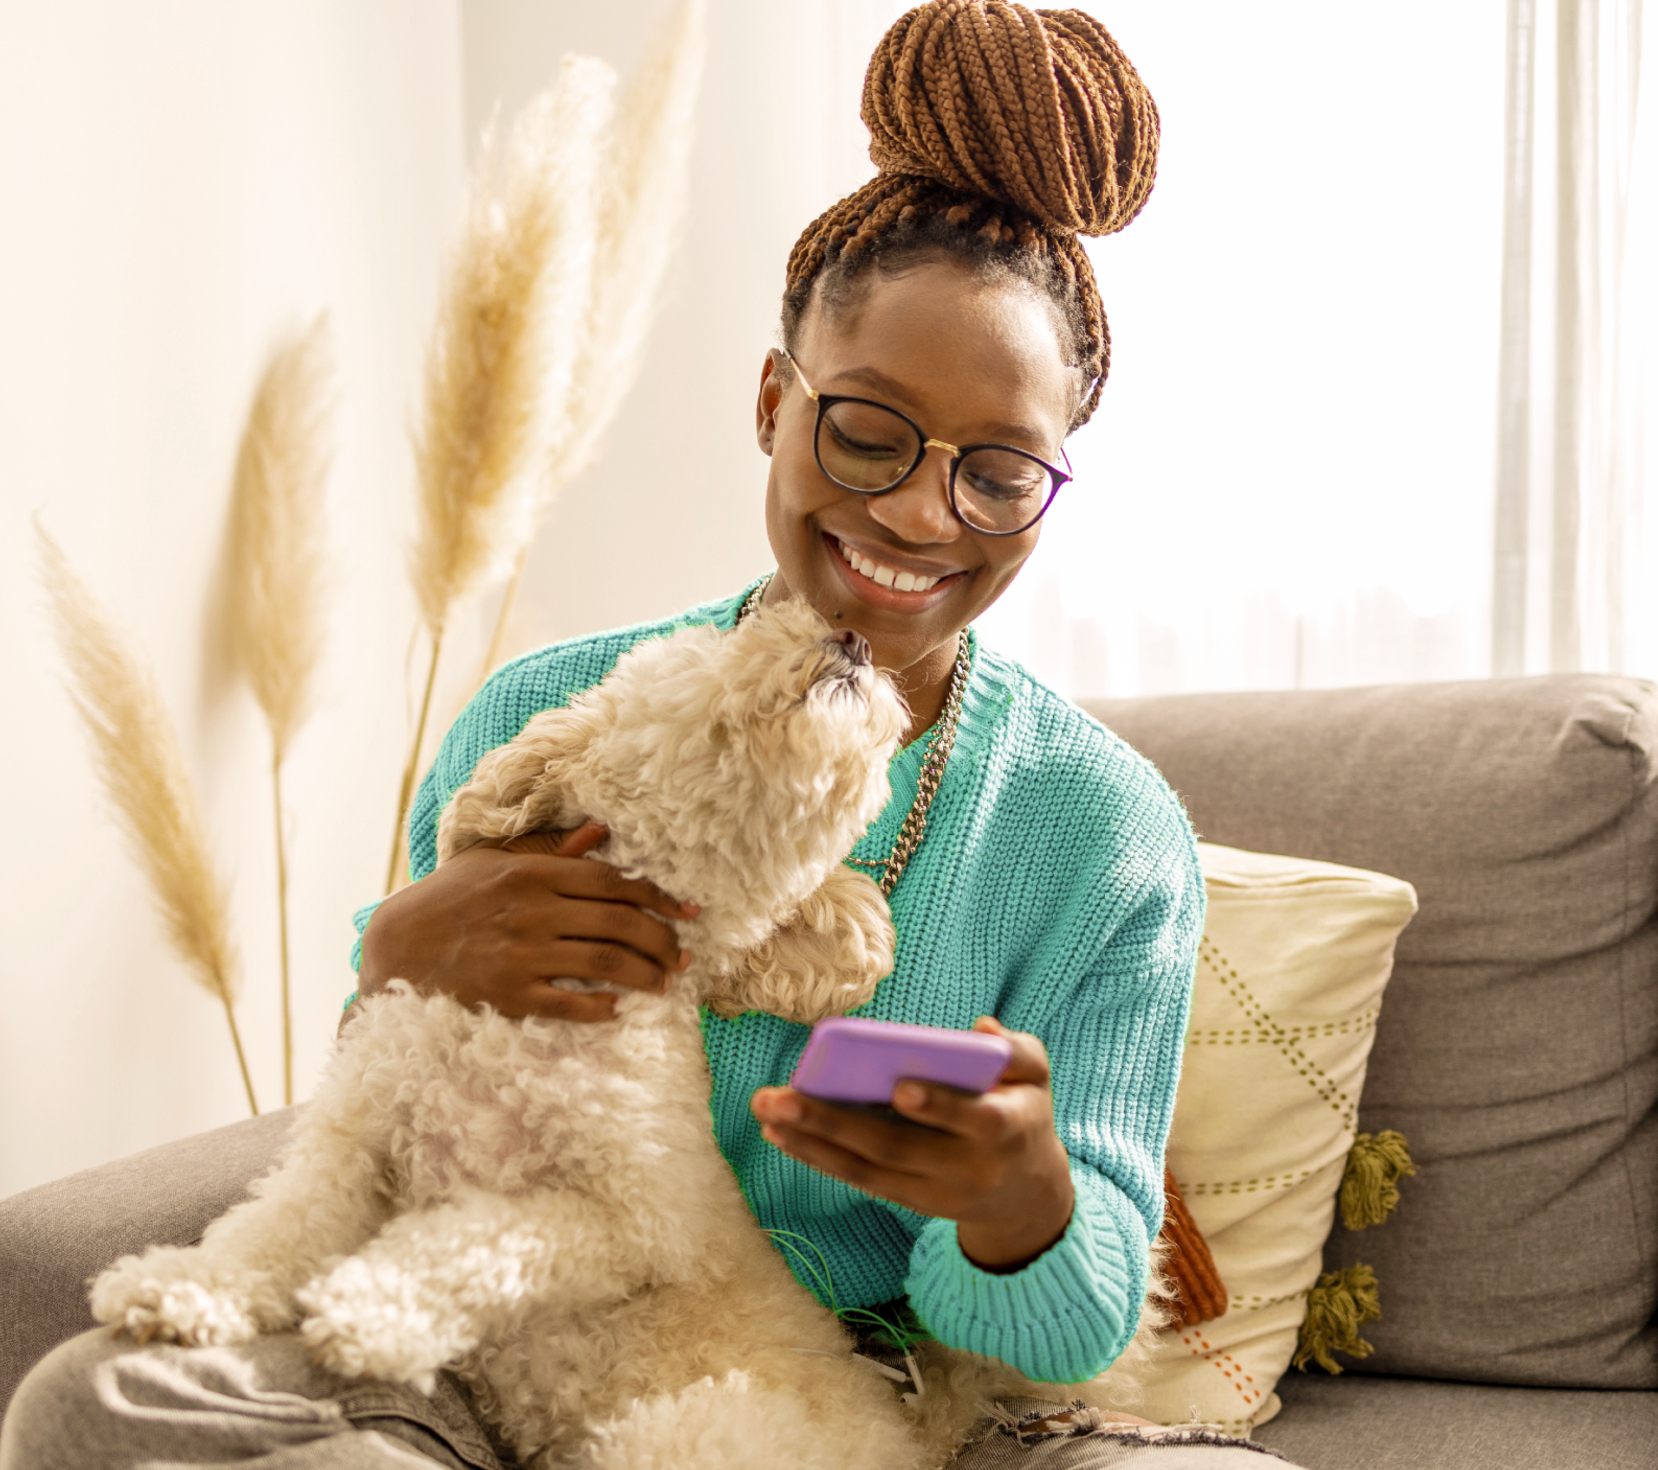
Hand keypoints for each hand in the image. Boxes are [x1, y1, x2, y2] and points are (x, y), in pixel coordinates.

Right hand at [357, 822, 697, 1022]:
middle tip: (684, 955)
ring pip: (605, 964)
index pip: (612, 882)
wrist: (395, 948)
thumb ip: (550, 849)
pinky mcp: (509, 995)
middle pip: (619, 924)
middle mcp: (533, 912)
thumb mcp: (494, 861)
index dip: (657, 897)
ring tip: (665, 982)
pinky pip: (569, 1004)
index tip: (688, 911)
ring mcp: (522, 955)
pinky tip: (618, 1008)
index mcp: (532, 875)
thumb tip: (601, 832)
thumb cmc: (449, 899)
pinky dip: (600, 1008)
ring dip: (645, 974)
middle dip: (662, 940)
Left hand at [749, 1017, 1074, 1271]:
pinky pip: (861, 1180)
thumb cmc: (1022, 1111)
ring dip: (812, 1143)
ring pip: (869, 1170)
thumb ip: (1018, 1050)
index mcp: (1007, 1129)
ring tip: (767, 1114)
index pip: (975, 1119)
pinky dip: (820, 1158)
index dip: (939, 1106)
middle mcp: (968, 1168)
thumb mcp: (1036, 1077)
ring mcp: (935, 1192)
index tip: (900, 1088)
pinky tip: (781, 1134)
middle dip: (835, 1123)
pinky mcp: (909, 1201)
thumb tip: (983, 1029)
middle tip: (781, 1099)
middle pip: (898, 1147)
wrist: (1025, 1194)